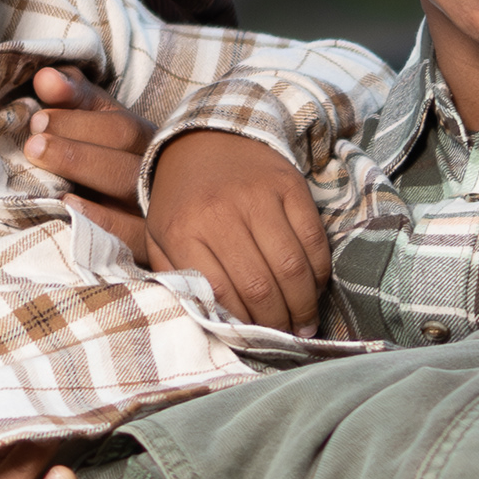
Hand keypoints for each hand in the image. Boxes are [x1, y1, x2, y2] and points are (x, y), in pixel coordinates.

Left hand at [21, 66, 152, 254]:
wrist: (156, 222)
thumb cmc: (112, 161)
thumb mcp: (100, 126)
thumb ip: (75, 98)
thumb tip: (45, 78)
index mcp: (149, 141)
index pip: (120, 127)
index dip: (78, 120)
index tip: (38, 118)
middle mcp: (159, 173)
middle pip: (123, 156)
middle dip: (75, 149)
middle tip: (32, 144)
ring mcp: (159, 210)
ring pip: (129, 190)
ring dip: (84, 174)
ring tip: (41, 165)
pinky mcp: (155, 247)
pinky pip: (135, 236)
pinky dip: (103, 221)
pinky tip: (70, 208)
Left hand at [141, 130, 330, 331]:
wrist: (205, 137)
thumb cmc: (181, 198)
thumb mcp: (159, 235)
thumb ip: (176, 276)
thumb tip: (208, 321)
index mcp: (182, 230)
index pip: (221, 293)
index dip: (244, 324)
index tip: (257, 340)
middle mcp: (220, 212)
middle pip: (260, 285)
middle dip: (278, 321)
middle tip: (288, 336)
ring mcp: (257, 196)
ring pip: (291, 265)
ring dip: (304, 303)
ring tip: (306, 321)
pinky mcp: (288, 183)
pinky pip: (312, 238)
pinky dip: (319, 270)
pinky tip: (315, 286)